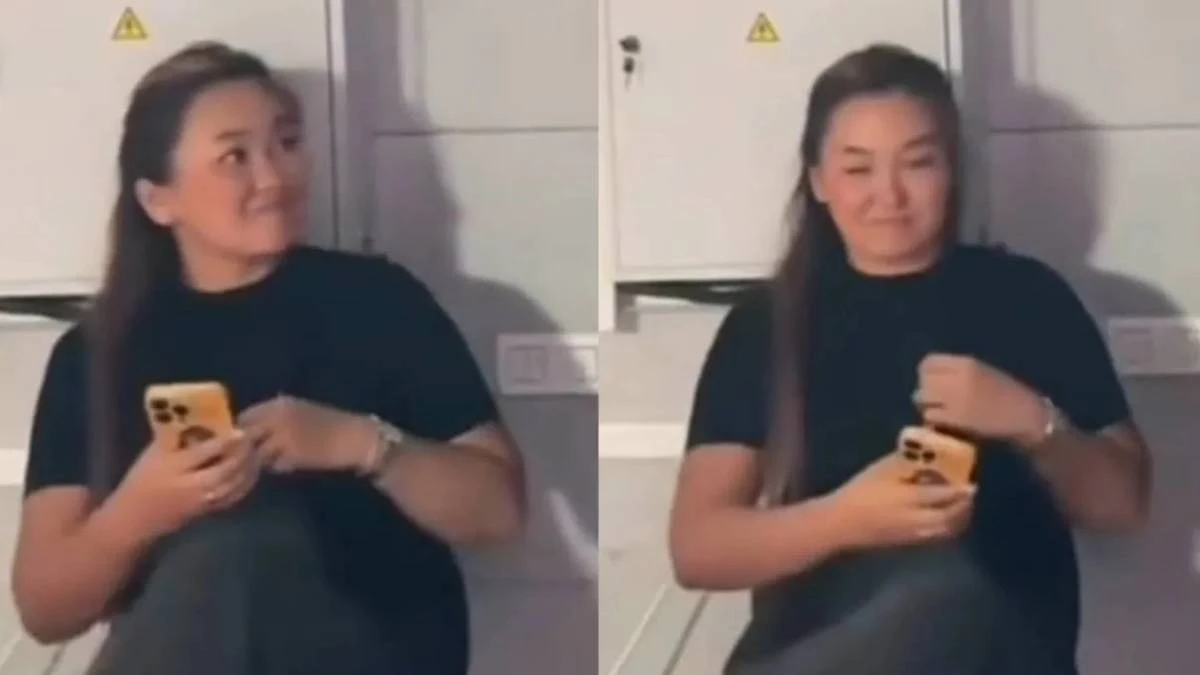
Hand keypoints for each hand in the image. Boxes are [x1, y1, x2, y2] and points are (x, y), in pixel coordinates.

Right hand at [110, 431, 258, 541]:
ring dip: (248, 470)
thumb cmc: (142, 479)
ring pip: (231, 486)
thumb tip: (202, 420)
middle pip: (222, 471)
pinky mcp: (205, 512)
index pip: (202, 453)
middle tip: (253, 441)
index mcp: (172, 467)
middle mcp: (188, 486)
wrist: (134, 517)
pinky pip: (231, 499)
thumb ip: (175, 438)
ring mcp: (199, 501)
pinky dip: (245, 486)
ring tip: (257, 454)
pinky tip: (252, 473)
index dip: (224, 442)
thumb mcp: (152, 454)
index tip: (241, 431)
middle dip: (241, 456)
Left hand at [237, 395, 373, 472]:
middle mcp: (278, 416)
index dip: (239, 431)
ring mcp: (284, 436)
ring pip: (257, 453)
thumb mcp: (299, 414)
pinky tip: (289, 466)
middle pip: (245, 435)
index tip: (241, 443)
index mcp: (279, 403)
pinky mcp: (293, 454)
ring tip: (271, 463)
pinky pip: (274, 465)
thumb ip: (273, 421)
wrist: (354, 438)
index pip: (244, 417)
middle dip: (245, 448)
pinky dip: (278, 468)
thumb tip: (246, 434)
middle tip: (250, 459)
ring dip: (260, 460)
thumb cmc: (328, 426)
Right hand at [827, 453, 975, 550]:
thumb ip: (907, 461)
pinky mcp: (912, 543)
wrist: (842, 524)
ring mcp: (917, 534)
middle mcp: (920, 519)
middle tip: (970, 493)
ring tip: (961, 504)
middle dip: (965, 505)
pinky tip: (944, 516)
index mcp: (911, 499)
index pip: (946, 494)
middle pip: (953, 516)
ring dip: (960, 517)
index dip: (962, 489)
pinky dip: (948, 526)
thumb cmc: (860, 492)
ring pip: (949, 529)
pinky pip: (939, 535)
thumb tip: (928, 452)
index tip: (972, 480)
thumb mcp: (881, 470)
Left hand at [914, 353, 1047, 445]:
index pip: (929, 362)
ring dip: (926, 406)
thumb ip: (958, 373)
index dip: (925, 374)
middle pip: (924, 380)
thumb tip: (929, 381)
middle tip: (933, 401)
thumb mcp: (983, 373)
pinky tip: (943, 423)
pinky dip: (932, 419)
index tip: (930, 383)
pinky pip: (930, 415)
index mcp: (967, 363)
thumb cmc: (1007, 394)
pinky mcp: (957, 418)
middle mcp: (959, 378)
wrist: (1027, 416)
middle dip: (925, 391)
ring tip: (937, 412)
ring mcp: (957, 398)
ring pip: (923, 397)